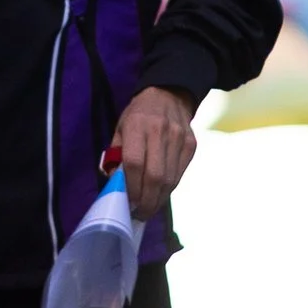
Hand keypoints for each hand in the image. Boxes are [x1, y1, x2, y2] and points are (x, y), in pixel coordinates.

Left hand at [111, 84, 197, 215]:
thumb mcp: (120, 128)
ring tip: (148, 208)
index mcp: (137, 126)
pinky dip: (170, 189)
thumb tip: (115, 183)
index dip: (132, 187)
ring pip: (170, 179)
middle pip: (155, 176)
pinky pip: (180, 174)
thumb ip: (116, 155)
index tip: (127, 202)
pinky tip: (160, 194)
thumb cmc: (138, 114)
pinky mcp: (192, 145)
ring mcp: (179, 139)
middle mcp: (160, 132)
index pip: (135, 164)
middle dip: (147, 201)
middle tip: (139, 213)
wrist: (169, 94)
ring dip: (159, 199)